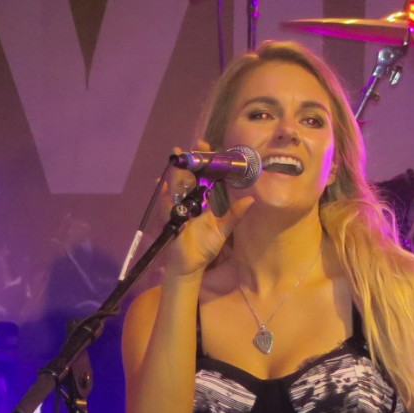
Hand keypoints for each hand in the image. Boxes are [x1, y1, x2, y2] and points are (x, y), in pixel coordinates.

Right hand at [162, 143, 255, 279]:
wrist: (190, 265)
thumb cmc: (205, 247)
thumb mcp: (223, 229)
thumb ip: (234, 214)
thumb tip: (250, 200)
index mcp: (203, 200)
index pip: (205, 177)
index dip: (206, 162)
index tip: (207, 146)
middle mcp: (190, 202)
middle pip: (189, 177)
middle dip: (188, 162)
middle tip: (190, 147)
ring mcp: (178, 209)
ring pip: (177, 187)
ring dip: (176, 173)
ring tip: (176, 159)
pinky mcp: (171, 220)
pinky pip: (166, 206)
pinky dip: (164, 197)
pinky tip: (163, 186)